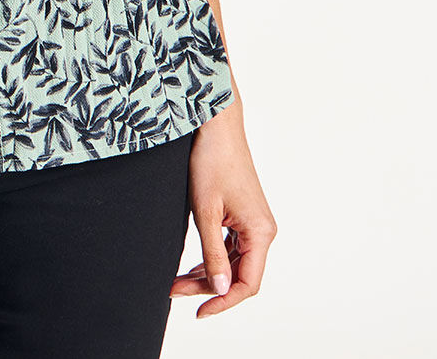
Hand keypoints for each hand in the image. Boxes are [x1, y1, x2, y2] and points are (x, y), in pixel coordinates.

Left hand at [171, 104, 277, 318]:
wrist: (215, 125)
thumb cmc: (211, 161)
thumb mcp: (205, 211)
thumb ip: (212, 253)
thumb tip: (220, 290)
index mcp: (261, 233)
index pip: (248, 284)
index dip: (223, 302)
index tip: (198, 312)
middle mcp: (262, 231)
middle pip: (238, 275)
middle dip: (207, 287)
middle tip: (174, 290)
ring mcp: (253, 223)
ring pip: (233, 263)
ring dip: (207, 274)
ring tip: (177, 281)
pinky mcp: (243, 215)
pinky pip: (230, 247)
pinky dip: (211, 258)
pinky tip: (192, 266)